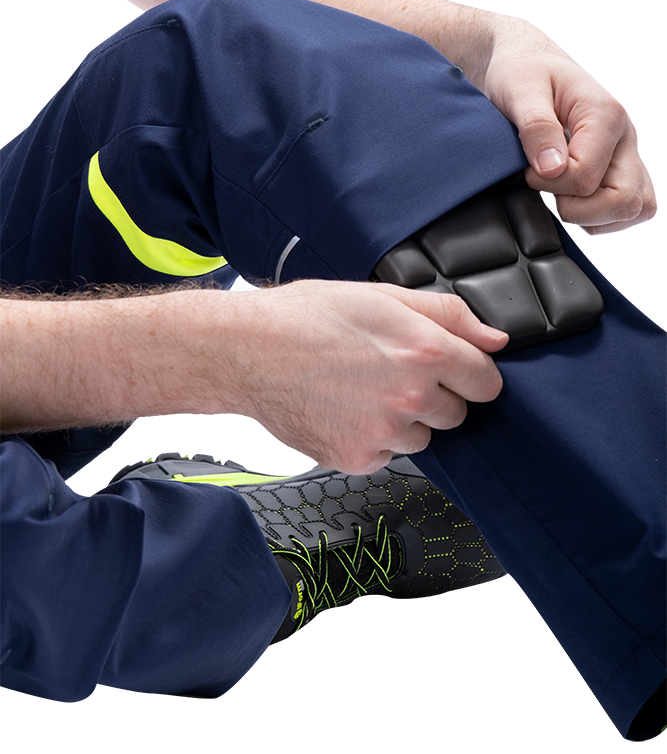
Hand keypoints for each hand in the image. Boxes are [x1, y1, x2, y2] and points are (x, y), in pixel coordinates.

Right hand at [231, 280, 507, 473]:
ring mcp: (383, 432)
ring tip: (358, 389)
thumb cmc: (306, 316)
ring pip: (420, 438)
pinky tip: (341, 410)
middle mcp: (411, 396)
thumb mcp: (381, 295)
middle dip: (435, 396)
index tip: (456, 369)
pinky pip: (384, 455)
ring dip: (402, 419)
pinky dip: (370, 438)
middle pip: (456, 414)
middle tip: (390, 371)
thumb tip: (495, 338)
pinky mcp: (356, 458)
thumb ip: (449, 314)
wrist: (244, 351)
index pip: (486, 381)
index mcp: (425, 350)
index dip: (471, 372)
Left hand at [483, 21, 655, 232]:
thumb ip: (536, 128)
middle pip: (623, 199)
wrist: (527, 64)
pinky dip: (600, 215)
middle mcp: (623, 137)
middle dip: (579, 209)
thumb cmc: (523, 72)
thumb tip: (552, 169)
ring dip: (592, 215)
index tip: (527, 170)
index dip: (550, 183)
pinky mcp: (617, 168)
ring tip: (559, 195)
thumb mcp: (520, 91)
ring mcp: (624, 155)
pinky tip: (571, 200)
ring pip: (632, 207)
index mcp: (605, 115)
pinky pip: (627, 207)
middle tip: (547, 192)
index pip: (586, 177)